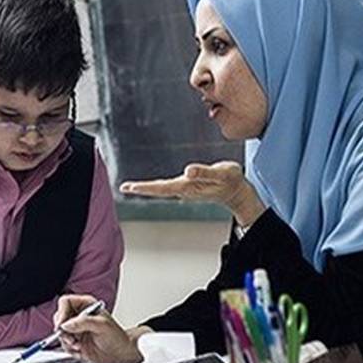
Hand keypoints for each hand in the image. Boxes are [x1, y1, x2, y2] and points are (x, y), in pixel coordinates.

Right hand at [53, 294, 143, 362]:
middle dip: (63, 330)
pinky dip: (69, 349)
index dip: (62, 312)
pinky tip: (80, 349)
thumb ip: (83, 323)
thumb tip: (66, 324)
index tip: (62, 325)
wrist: (121, 353)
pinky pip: (64, 344)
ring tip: (78, 345)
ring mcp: (76, 329)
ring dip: (66, 341)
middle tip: (71, 338)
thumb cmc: (117, 337)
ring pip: (60, 332)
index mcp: (86, 305)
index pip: (66, 302)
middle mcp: (78, 316)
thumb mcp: (102, 325)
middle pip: (59, 317)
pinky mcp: (75, 341)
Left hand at [120, 161, 265, 226]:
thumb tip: (188, 171)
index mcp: (189, 186)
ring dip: (147, 188)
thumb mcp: (222, 173)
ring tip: (132, 186)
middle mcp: (184, 189)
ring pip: (162, 189)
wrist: (238, 191)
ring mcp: (186, 190)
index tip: (130, 187)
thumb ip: (205, 172)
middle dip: (141, 188)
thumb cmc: (231, 181)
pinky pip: (168, 187)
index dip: (145, 187)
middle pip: (158, 189)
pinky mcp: (189, 187)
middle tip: (124, 187)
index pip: (162, 187)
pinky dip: (157, 186)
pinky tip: (153, 185)